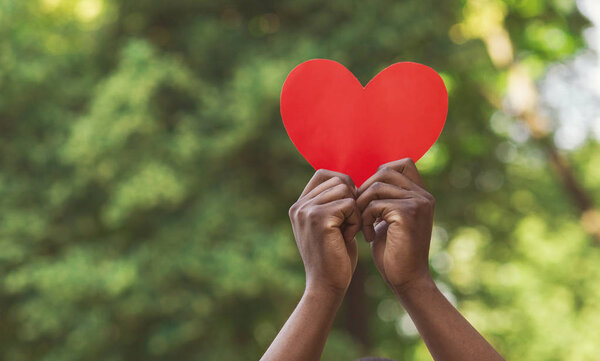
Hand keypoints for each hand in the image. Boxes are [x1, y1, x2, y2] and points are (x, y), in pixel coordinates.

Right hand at [289, 169, 360, 293]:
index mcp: (299, 205)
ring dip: (355, 211)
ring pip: (345, 190)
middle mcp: (299, 205)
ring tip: (348, 232)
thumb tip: (348, 180)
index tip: (349, 209)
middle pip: (338, 180)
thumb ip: (332, 203)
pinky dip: (356, 221)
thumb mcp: (330, 225)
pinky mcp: (319, 218)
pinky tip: (349, 238)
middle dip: (352, 200)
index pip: (324, 173)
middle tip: (349, 225)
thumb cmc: (335, 257)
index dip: (344, 185)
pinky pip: (350, 204)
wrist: (327, 286)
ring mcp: (307, 211)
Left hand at [357, 158, 434, 291]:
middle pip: (385, 171)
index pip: (401, 163)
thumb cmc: (394, 252)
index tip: (368, 199)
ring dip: (361, 206)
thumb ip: (384, 199)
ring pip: (376, 187)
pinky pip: (374, 204)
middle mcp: (423, 195)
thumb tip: (366, 182)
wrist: (406, 281)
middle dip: (365, 190)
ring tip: (361, 225)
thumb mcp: (388, 219)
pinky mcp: (407, 213)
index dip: (379, 174)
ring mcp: (417, 203)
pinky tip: (367, 236)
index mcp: (421, 194)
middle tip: (359, 212)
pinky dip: (364, 219)